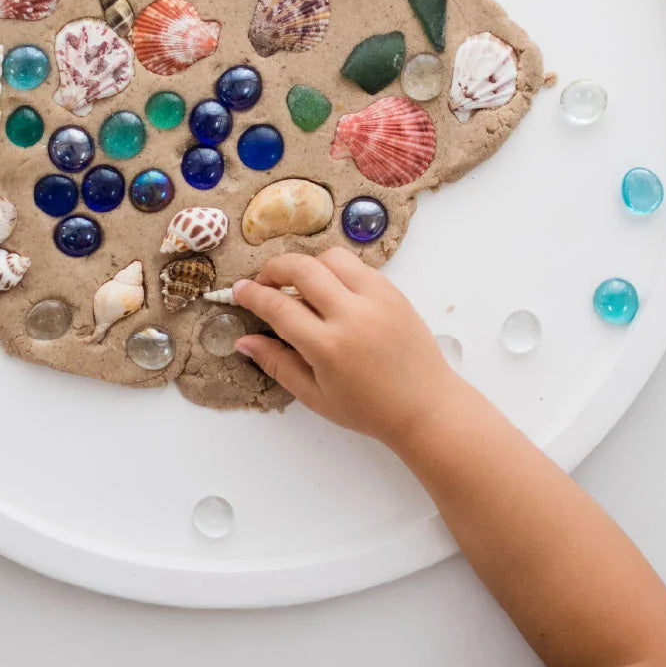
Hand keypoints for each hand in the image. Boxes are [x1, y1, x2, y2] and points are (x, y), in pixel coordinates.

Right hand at [233, 247, 453, 443]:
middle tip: (264, 281)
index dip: (253, 295)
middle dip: (274, 268)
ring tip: (300, 285)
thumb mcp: (315, 396)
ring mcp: (377, 298)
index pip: (278, 306)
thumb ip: (277, 364)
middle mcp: (352, 315)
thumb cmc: (368, 409)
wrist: (426, 407)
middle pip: (302, 268)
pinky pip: (357, 266)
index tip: (239, 291)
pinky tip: (331, 290)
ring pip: (331, 257)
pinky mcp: (394, 292)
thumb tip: (244, 341)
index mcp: (328, 346)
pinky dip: (337, 271)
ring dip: (308, 264)